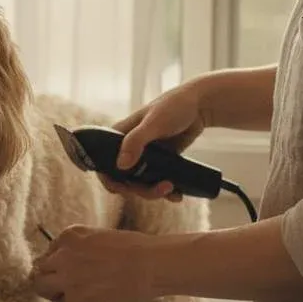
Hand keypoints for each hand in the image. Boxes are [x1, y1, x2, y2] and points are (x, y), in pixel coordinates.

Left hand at [32, 225, 166, 301]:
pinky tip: (94, 300)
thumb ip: (79, 248)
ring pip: (41, 287)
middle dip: (52, 277)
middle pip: (40, 269)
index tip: (75, 270)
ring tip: (76, 294)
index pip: (50, 252)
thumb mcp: (100, 237)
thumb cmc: (135, 250)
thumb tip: (68, 265)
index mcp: (68, 235)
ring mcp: (65, 276)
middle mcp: (61, 254)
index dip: (60, 264)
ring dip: (54, 292)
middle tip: (69, 285)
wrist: (152, 264)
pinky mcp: (74, 298)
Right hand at [103, 81, 208, 200]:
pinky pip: (157, 182)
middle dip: (141, 190)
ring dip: (154, 192)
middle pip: (124, 180)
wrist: (200, 106)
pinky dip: (166, 192)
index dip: (110, 180)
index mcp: (118, 137)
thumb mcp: (154, 123)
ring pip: (140, 184)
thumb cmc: (174, 107)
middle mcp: (127, 149)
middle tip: (162, 188)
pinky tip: (177, 195)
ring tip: (172, 190)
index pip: (103, 164)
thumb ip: (135, 141)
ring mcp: (144, 157)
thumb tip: (121, 166)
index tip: (125, 189)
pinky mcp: (159, 163)